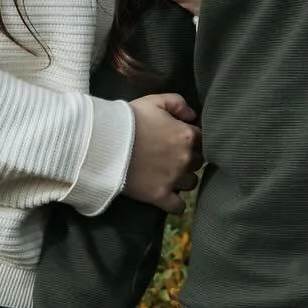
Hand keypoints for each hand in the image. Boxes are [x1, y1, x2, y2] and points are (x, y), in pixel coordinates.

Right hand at [125, 92, 201, 211]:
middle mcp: (186, 159)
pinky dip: (175, 204)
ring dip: (183, 179)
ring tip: (168, 175)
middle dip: (188, 159)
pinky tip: (168, 197)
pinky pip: (178, 207)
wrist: (105, 141)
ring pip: (191, 183)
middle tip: (171, 157)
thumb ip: (179, 103)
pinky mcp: (160, 196)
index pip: (202, 140)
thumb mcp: (155, 101)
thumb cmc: (129, 119)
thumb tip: (192, 115)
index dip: (190, 140)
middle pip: (198, 162)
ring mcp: (174, 179)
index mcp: (187, 135)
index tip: (178, 140)